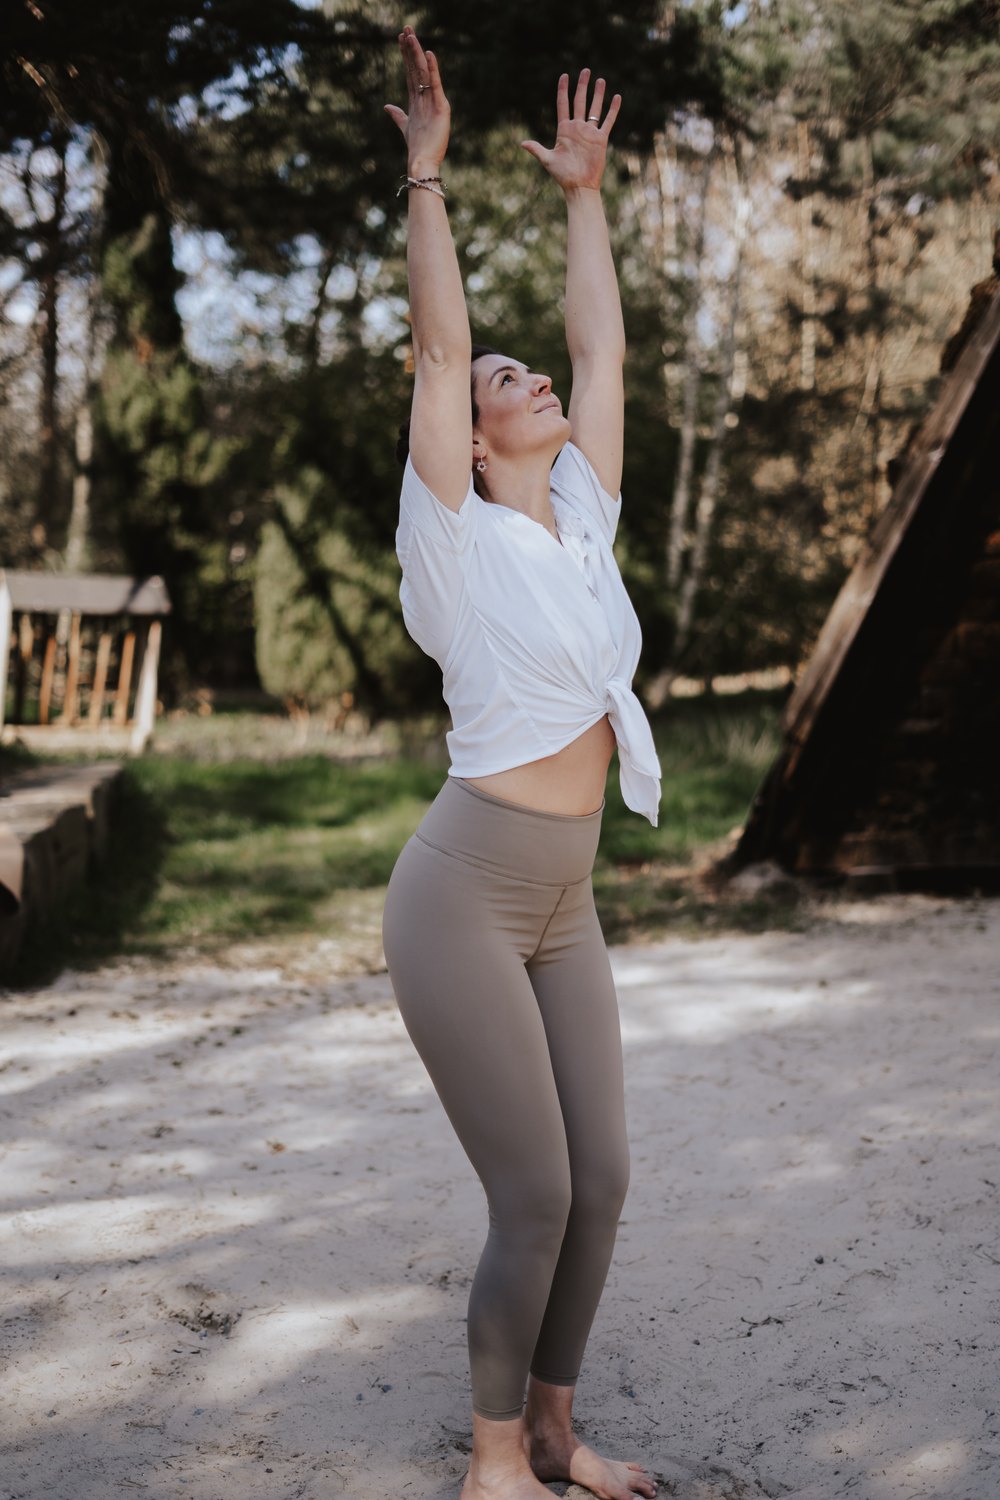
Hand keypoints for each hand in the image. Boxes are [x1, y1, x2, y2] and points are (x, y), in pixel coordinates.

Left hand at [384, 25, 449, 170]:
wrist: (423, 161)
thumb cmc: (417, 146)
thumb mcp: (405, 126)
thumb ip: (398, 114)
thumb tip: (387, 105)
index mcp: (418, 100)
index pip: (410, 72)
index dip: (406, 55)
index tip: (400, 38)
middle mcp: (427, 97)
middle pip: (416, 68)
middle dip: (410, 48)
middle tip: (406, 28)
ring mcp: (434, 101)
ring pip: (423, 72)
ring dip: (417, 53)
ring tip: (411, 35)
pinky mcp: (441, 107)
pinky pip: (435, 84)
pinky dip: (432, 69)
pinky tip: (428, 54)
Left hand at [521, 68, 620, 191]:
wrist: (579, 187)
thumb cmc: (563, 176)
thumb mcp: (548, 160)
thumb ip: (537, 149)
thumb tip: (522, 143)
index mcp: (564, 130)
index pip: (563, 105)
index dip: (563, 90)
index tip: (564, 76)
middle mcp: (577, 128)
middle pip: (579, 102)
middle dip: (582, 86)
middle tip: (585, 71)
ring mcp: (589, 133)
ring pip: (595, 108)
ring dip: (598, 94)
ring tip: (600, 80)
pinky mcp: (601, 139)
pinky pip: (608, 121)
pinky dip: (612, 110)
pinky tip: (616, 97)